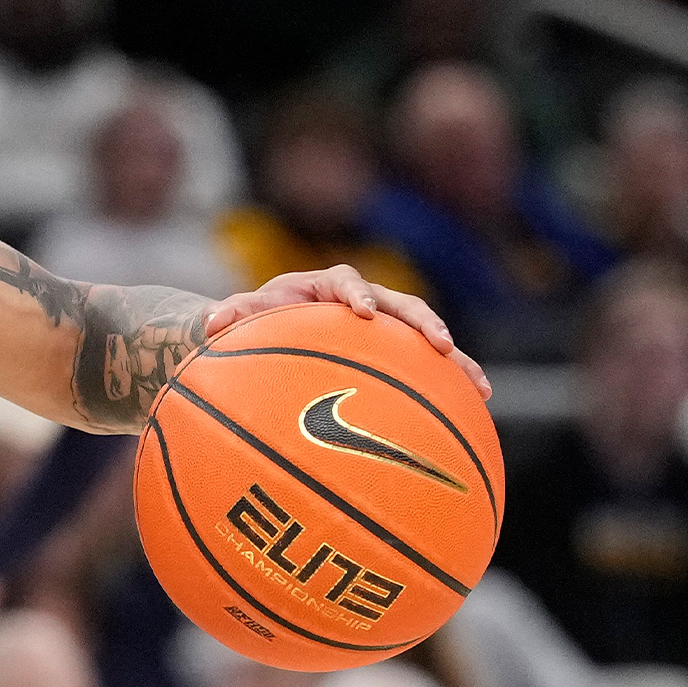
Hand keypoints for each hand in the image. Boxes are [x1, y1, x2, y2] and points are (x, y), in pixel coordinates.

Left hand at [201, 265, 489, 398]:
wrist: (276, 329)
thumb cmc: (258, 321)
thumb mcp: (244, 316)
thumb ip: (232, 314)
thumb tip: (209, 322)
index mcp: (327, 285)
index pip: (346, 282)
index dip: (355, 294)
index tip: (360, 312)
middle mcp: (363, 300)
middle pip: (401, 305)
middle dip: (421, 322)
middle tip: (437, 343)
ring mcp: (385, 327)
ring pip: (424, 335)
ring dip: (452, 357)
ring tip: (478, 384)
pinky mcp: (397, 353)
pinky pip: (427, 367)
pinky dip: (452, 382)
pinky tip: (478, 405)